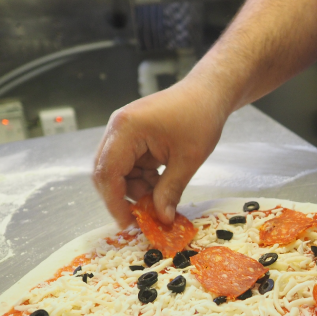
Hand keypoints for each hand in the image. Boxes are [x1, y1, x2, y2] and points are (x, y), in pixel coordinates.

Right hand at [93, 79, 226, 226]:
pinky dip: (142, 179)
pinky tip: (161, 186)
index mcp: (126, 129)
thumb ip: (170, 191)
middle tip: (143, 217)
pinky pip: (130, 165)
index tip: (128, 223)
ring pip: (118, 171)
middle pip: (107, 172)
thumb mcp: (188, 160)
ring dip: (136, 189)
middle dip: (123, 197)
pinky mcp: (133, 136)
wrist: (209, 92)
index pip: (107, 172)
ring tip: (160, 199)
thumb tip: (162, 219)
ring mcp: (124, 131)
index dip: (114, 202)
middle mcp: (118, 128)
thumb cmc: (200, 117)